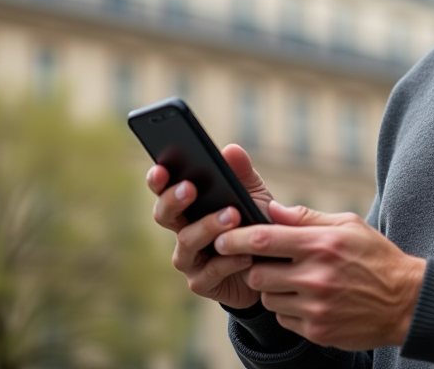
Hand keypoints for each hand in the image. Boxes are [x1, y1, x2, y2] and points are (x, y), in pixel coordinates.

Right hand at [147, 144, 273, 309]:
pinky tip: (246, 254)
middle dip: (173, 200)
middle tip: (190, 188)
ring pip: (187, 242)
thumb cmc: (257, 225)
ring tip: (233, 215)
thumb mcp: (254, 195)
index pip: (163, 189)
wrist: (275, 268)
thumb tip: (231, 149)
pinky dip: (229, 261)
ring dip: (208, 227)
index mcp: (188, 206)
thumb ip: (242, 173)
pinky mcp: (202, 283)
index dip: (157, 180)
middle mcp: (182, 231)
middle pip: (163, 214)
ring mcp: (189, 260)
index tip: (162, 169)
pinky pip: (210, 271)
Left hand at [215, 201, 426, 349]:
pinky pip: (284, 320)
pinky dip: (289, 310)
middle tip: (267, 262)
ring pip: (269, 298)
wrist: (406, 302)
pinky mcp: (318, 331)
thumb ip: (307, 218)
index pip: (263, 239)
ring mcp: (316, 308)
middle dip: (256, 267)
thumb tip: (271, 210)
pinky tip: (308, 301)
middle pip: (258, 273)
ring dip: (273, 289)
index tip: (221, 237)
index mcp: (321, 244)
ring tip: (295, 281)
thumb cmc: (375, 257)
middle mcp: (316, 277)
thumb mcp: (348, 225)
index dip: (235, 237)